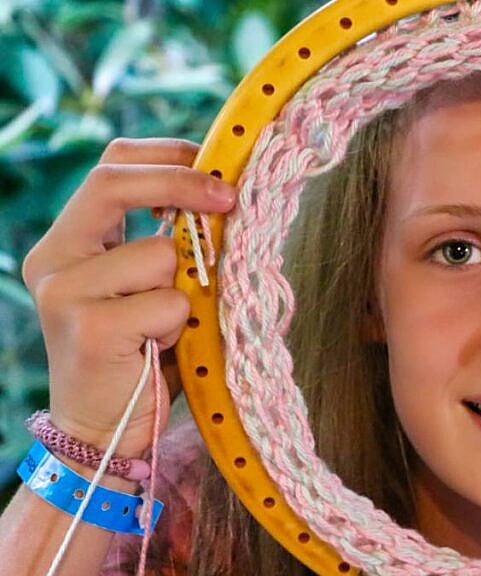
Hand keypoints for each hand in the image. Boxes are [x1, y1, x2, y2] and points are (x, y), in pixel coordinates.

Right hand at [20, 138, 235, 456]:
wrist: (104, 432)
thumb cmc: (140, 354)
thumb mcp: (152, 288)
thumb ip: (170, 244)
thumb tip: (225, 196)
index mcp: (69, 241)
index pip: (111, 166)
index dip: (167, 155)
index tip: (217, 167)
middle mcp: (54, 259)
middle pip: (115, 183)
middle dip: (182, 184)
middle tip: (230, 199)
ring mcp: (63, 292)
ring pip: (160, 253)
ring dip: (186, 289)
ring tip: (167, 326)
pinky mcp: (87, 328)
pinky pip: (168, 303)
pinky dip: (181, 325)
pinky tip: (158, 350)